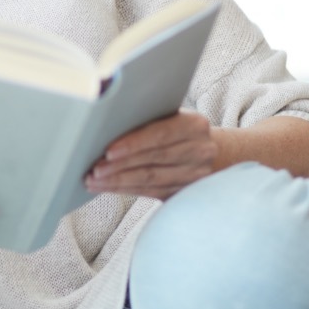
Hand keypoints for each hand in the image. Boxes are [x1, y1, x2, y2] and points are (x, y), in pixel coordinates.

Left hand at [84, 111, 217, 199]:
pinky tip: (106, 187)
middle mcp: (199, 151)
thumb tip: (107, 123)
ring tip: (93, 180)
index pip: (161, 135)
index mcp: (195, 125)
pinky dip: (125, 189)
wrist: (215, 151)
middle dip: (120, 166)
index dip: (134, 144)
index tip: (109, 151)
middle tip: (94, 169)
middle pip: (153, 160)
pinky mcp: (184, 192)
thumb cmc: (179, 128)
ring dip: (118, 181)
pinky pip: (150, 192)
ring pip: (149, 180)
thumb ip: (148, 118)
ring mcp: (194, 175)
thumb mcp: (172, 116)